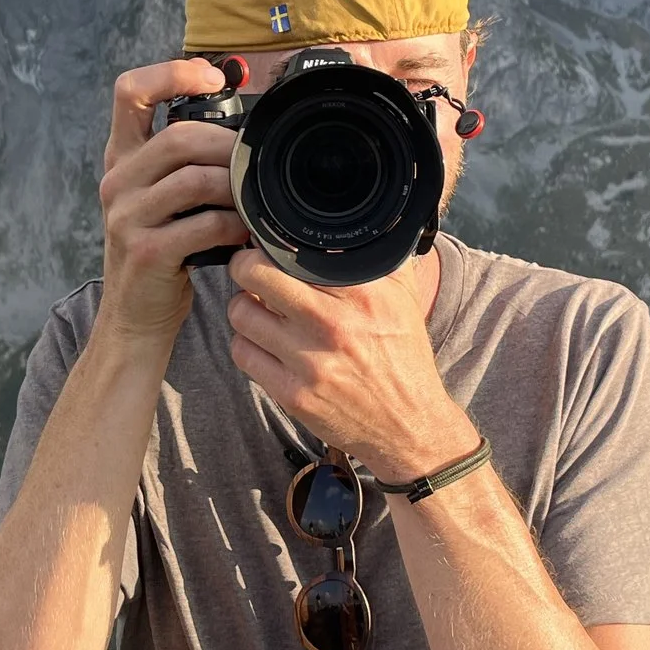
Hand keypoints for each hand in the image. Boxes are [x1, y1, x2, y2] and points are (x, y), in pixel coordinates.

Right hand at [93, 60, 250, 347]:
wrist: (135, 317)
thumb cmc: (162, 252)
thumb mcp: (160, 198)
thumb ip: (183, 163)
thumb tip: (240, 131)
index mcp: (122, 158)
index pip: (130, 91)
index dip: (172, 73)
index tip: (212, 77)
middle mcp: (118, 181)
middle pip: (178, 136)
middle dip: (227, 144)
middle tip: (254, 161)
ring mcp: (127, 216)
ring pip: (194, 179)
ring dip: (236, 186)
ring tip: (253, 198)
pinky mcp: (147, 251)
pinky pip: (204, 224)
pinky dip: (234, 224)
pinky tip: (246, 232)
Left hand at [224, 249, 481, 481]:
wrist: (409, 425)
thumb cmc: (403, 355)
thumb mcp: (404, 297)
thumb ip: (378, 257)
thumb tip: (356, 223)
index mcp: (363, 293)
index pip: (292, 250)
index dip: (271, 244)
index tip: (267, 246)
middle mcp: (334, 324)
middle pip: (254, 274)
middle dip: (245, 267)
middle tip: (249, 270)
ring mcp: (309, 362)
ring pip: (240, 313)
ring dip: (244, 307)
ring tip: (259, 309)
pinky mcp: (292, 395)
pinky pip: (243, 353)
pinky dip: (247, 343)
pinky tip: (264, 343)